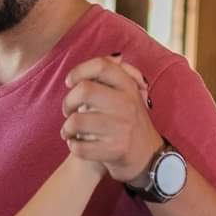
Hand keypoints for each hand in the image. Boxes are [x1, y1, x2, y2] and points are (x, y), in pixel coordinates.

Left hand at [60, 57, 162, 182]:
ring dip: (66, 128)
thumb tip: (115, 57)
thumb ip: (118, 78)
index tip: (70, 82)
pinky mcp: (114, 151)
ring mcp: (120, 129)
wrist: (149, 158)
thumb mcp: (131, 97)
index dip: (79, 70)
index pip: (102, 66)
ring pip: (77, 121)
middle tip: (68, 111)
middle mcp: (126, 105)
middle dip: (68, 102)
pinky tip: (76, 144)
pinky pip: (80, 147)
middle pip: (84, 90)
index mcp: (128, 88)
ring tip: (69, 131)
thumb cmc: (131, 124)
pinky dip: (72, 146)